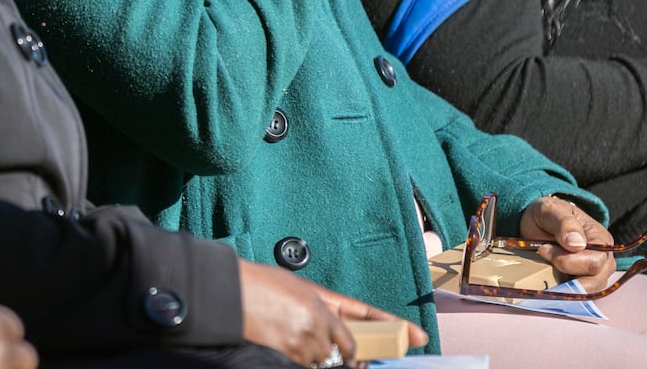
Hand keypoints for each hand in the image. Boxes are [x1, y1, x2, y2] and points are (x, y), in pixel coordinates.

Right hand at [238, 258, 426, 364]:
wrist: (229, 292)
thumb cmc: (260, 285)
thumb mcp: (298, 290)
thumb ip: (323, 311)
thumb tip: (336, 333)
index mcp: (323, 303)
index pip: (367, 319)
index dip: (394, 328)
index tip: (416, 336)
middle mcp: (320, 325)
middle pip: (347, 350)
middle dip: (345, 354)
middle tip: (334, 347)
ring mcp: (306, 344)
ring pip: (325, 360)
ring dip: (317, 355)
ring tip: (293, 333)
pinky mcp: (290, 356)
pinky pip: (305, 365)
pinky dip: (300, 359)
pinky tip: (285, 342)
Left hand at [518, 196, 615, 293]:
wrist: (536, 223)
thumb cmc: (548, 214)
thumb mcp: (551, 209)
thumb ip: (565, 223)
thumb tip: (577, 244)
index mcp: (601, 240)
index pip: (596, 261)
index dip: (569, 260)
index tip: (544, 249)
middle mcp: (603, 261)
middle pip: (595, 281)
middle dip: (565, 272)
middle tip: (542, 256)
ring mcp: (592, 276)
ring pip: (586, 293)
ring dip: (563, 286)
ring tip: (544, 271)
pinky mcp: (579, 285)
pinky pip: (575, 297)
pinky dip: (561, 294)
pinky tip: (546, 286)